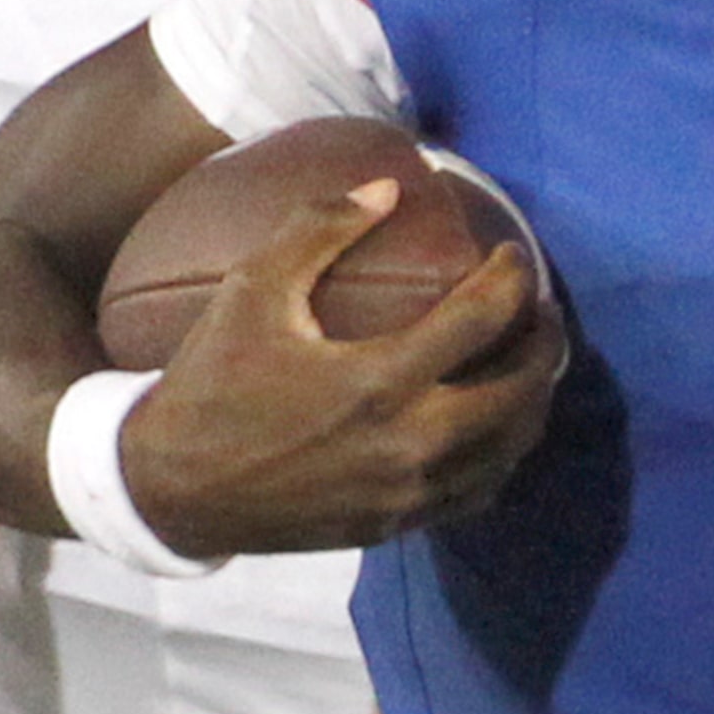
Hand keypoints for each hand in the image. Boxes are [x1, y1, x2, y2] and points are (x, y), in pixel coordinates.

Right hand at [118, 181, 564, 554]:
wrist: (170, 489)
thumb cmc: (212, 381)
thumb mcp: (252, 290)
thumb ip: (318, 228)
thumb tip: (389, 188)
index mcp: (376, 382)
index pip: (482, 321)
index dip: (512, 279)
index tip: (512, 256)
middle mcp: (406, 444)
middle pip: (519, 392)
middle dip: (543, 342)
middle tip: (539, 309)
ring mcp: (406, 493)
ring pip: (510, 449)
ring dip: (534, 399)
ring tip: (530, 358)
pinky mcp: (396, 525)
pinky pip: (478, 490)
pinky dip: (503, 451)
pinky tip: (496, 420)